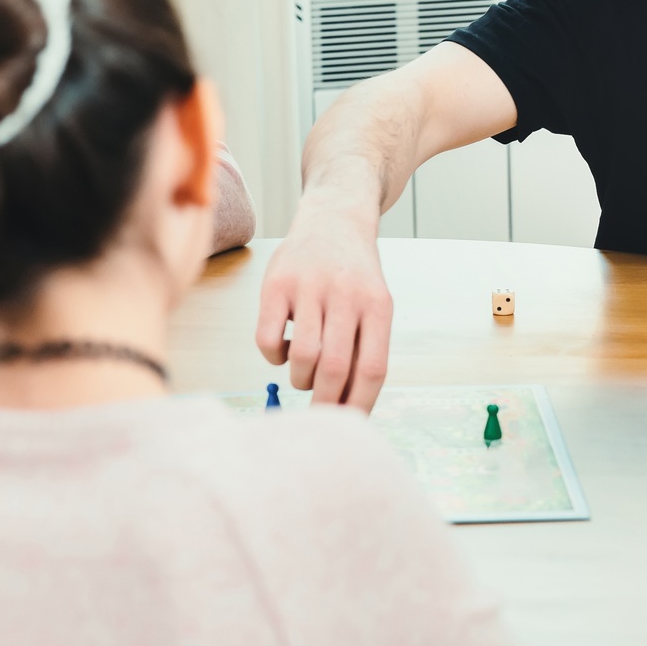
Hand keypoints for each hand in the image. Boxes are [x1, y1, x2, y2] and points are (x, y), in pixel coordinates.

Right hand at [255, 200, 392, 409]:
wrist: (333, 220)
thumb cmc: (354, 276)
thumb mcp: (373, 304)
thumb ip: (365, 348)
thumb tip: (350, 405)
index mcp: (378, 306)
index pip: (373, 369)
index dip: (361, 404)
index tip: (350, 425)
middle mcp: (346, 294)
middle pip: (335, 369)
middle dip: (326, 403)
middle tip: (319, 414)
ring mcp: (309, 287)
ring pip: (301, 357)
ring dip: (300, 379)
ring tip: (304, 372)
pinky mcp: (275, 284)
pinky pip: (268, 340)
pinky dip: (273, 357)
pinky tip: (282, 348)